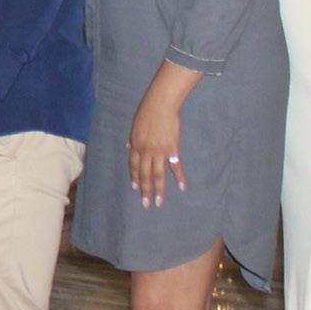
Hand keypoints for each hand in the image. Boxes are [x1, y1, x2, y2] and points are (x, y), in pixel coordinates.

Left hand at [128, 87, 184, 207]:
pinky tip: (182, 187)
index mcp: (136, 145)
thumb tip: (128, 147)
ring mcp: (159, 152)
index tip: (136, 188)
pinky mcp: (173, 149)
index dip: (135, 178)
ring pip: (158, 175)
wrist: (161, 104)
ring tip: (159, 202)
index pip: (134, 166)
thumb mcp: (135, 125)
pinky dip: (179, 177)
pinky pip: (176, 166)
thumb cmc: (147, 111)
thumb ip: (133, 139)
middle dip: (145, 191)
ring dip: (159, 190)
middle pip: (145, 175)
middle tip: (146, 204)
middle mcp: (146, 151)